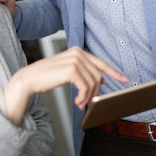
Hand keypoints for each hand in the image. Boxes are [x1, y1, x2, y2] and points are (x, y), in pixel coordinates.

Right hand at [2, 47, 127, 123]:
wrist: (30, 78)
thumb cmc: (46, 76)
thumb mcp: (67, 71)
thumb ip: (83, 72)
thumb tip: (100, 80)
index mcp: (77, 51)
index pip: (101, 62)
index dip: (114, 72)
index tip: (125, 79)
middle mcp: (77, 53)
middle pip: (98, 76)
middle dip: (95, 92)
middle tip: (87, 103)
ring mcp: (75, 60)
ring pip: (93, 83)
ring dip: (88, 97)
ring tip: (79, 104)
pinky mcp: (71, 70)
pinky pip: (85, 87)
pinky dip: (83, 97)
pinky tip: (77, 101)